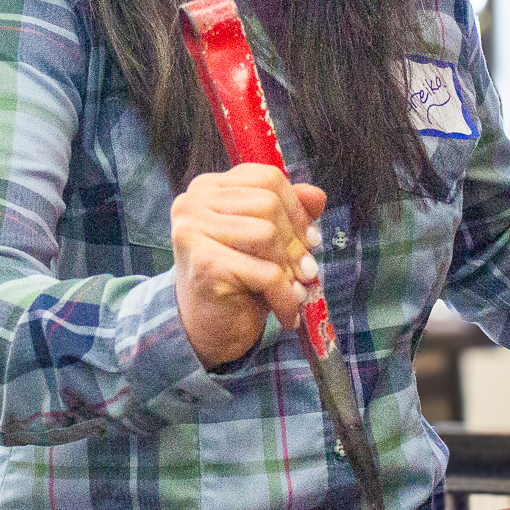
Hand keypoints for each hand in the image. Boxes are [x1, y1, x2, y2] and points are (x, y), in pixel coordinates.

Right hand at [169, 164, 326, 369]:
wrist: (207, 331)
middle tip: (307, 271)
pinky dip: (285, 296)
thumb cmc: (237, 280)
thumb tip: (317, 195)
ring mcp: (193, 231)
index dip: (296, 208)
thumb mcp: (267, 241)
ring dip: (289, 270)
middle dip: (295, 241)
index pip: (266, 178)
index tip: (311, 239)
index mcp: (208, 188)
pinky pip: (265, 272)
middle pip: (268, 204)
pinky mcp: (204, 263)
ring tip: (295, 290)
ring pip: (267, 234)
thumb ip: (289, 212)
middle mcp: (192, 203)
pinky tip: (287, 312)